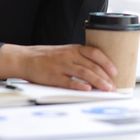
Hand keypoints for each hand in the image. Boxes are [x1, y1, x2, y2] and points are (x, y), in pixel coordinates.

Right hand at [0, 44, 117, 91]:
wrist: (25, 59)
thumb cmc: (46, 57)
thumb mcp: (65, 52)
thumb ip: (79, 58)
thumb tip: (97, 69)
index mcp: (73, 49)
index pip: (94, 53)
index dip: (106, 62)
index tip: (114, 71)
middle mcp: (69, 56)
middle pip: (92, 65)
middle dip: (105, 77)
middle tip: (114, 86)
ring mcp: (61, 66)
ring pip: (84, 73)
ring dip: (98, 81)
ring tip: (107, 89)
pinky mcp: (53, 77)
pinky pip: (68, 81)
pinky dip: (79, 86)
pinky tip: (87, 90)